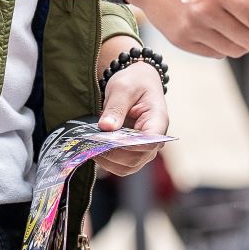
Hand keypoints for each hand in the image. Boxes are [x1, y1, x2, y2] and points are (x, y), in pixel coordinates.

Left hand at [94, 58, 168, 176]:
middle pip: (136, 159)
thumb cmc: (134, 82)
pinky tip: (94, 150)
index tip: (107, 141)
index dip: (129, 146)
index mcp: (158, 121)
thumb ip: (115, 108)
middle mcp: (155, 140)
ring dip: (107, 161)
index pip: (149, 142)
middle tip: (91, 144)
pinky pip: (121, 165)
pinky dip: (107, 161)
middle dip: (112, 154)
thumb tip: (106, 127)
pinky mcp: (133, 153)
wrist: (137, 82)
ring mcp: (144, 149)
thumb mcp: (122, 88)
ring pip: (128, 167)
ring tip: (90, 147)